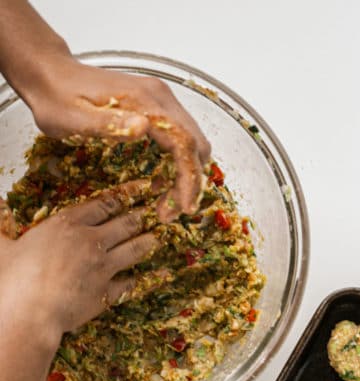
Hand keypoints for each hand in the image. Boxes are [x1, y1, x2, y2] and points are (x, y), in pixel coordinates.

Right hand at [0, 183, 157, 355]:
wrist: (29, 312)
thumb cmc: (12, 278)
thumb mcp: (1, 244)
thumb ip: (1, 222)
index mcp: (66, 224)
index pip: (103, 204)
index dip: (124, 195)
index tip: (140, 188)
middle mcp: (90, 242)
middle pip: (124, 223)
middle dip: (142, 215)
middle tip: (157, 210)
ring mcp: (103, 267)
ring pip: (134, 249)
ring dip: (148, 241)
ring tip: (159, 237)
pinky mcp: (107, 293)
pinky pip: (132, 284)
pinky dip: (145, 279)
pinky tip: (156, 276)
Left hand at [22, 54, 210, 223]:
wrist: (51, 76)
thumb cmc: (57, 99)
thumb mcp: (75, 119)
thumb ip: (109, 124)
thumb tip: (145, 127)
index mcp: (145, 101)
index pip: (184, 143)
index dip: (188, 179)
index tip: (182, 208)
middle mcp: (160, 97)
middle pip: (195, 144)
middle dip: (190, 182)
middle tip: (170, 212)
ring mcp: (160, 100)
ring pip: (191, 142)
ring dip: (186, 175)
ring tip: (165, 203)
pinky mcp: (155, 106)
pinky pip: (180, 138)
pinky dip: (178, 164)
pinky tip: (160, 182)